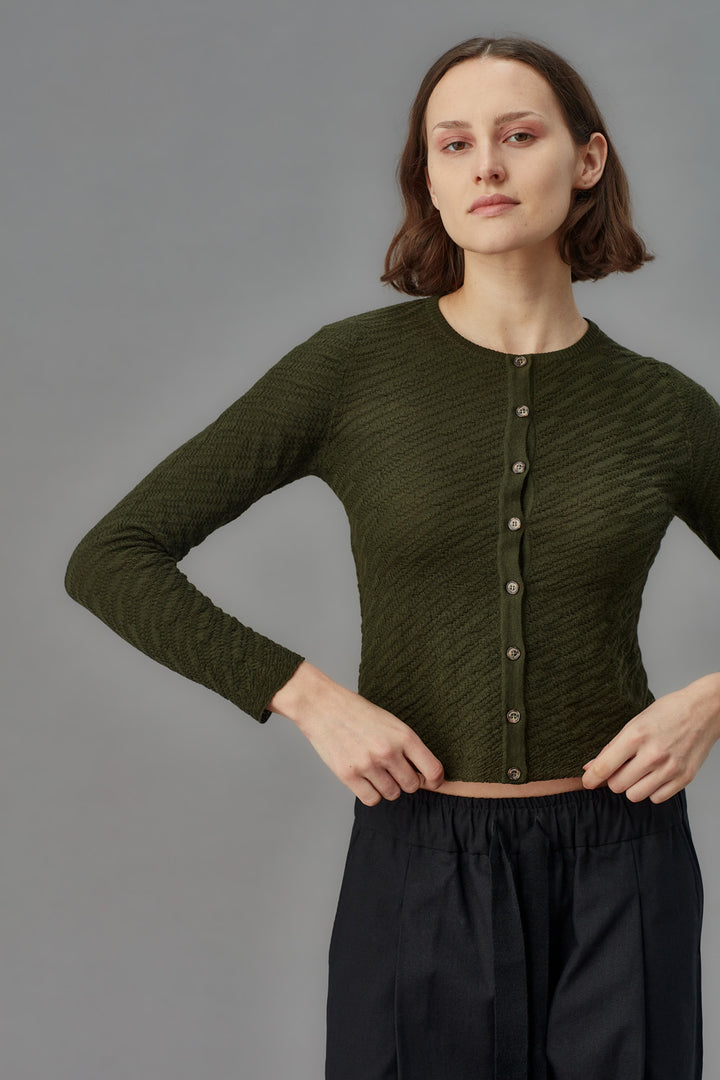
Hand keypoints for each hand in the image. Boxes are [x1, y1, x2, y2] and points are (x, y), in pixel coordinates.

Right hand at [270, 661, 444, 804]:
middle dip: (405, 781)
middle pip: (412, 786)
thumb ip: (408, 747)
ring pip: (392, 794)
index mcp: (404, 735)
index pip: (433, 770)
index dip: (434, 780)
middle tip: (394, 770)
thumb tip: (423, 775)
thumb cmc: (358, 713)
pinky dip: (371, 793)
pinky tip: (365, 779)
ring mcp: (368, 764)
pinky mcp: (349, 775)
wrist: (323, 706)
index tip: (430, 780)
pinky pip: (372, 799)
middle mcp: (388, 751)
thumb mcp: (391, 722)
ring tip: (376, 770)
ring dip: (387, 787)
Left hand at [582, 674, 719, 803]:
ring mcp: (670, 768)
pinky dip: (652, 790)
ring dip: (632, 786)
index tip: (587, 781)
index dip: (591, 778)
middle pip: (617, 785)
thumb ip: (612, 748)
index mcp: (636, 736)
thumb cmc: (668, 712)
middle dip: (614, 779)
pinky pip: (656, 798)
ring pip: (634, 796)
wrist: (704, 711)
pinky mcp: (684, 778)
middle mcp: (653, 754)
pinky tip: (655, 775)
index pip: (605, 766)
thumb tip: (590, 767)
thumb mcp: (635, 723)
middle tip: (622, 767)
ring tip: (639, 771)